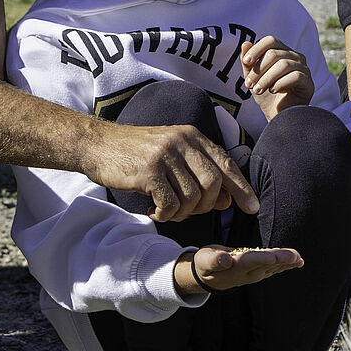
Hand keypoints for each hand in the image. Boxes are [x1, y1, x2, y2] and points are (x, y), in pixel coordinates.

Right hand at [88, 123, 257, 223]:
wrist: (97, 144)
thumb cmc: (136, 154)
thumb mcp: (171, 152)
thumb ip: (199, 171)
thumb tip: (227, 199)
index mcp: (192, 136)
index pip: (226, 164)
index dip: (242, 188)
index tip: (252, 207)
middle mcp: (182, 142)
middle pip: (213, 184)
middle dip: (207, 206)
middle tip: (189, 212)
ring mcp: (165, 155)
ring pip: (192, 198)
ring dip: (183, 213)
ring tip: (168, 210)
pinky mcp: (148, 171)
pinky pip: (170, 204)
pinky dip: (166, 215)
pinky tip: (155, 211)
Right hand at [177, 244, 302, 294]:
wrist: (208, 277)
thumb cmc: (205, 264)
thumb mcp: (204, 261)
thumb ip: (215, 260)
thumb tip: (226, 259)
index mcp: (234, 268)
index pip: (250, 262)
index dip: (261, 259)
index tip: (273, 257)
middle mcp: (247, 273)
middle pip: (266, 265)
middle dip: (281, 260)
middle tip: (296, 257)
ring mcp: (253, 274)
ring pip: (272, 267)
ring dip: (287, 263)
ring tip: (299, 259)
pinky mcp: (258, 271)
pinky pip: (274, 268)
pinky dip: (286, 264)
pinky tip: (297, 261)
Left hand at [241, 37, 313, 119]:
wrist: (278, 117)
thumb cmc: (267, 96)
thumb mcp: (253, 78)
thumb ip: (248, 62)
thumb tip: (245, 44)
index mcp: (282, 52)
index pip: (271, 41)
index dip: (257, 49)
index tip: (246, 62)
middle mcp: (295, 57)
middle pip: (274, 54)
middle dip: (258, 70)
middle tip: (248, 84)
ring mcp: (304, 69)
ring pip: (284, 65)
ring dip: (267, 78)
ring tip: (258, 90)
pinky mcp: (308, 82)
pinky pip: (295, 76)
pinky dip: (280, 83)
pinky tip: (273, 91)